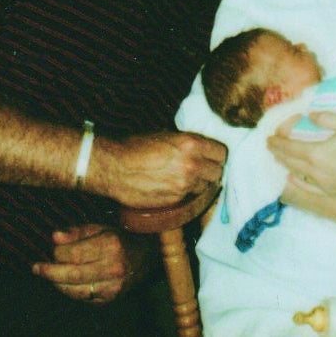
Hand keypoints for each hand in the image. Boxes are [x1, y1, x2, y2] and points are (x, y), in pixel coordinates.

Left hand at [32, 224, 153, 303]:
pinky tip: (64, 283)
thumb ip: (77, 232)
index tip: (53, 248)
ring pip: (76, 290)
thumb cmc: (121, 237)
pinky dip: (70, 291)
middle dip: (50, 272)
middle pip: (73, 274)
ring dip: (58, 283)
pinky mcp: (111, 297)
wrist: (147, 256)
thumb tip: (54, 237)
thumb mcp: (101, 227)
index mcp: (111, 245)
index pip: (74, 254)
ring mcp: (113, 285)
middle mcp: (113, 267)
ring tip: (49, 275)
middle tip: (36, 268)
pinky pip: (84, 298)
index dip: (58, 252)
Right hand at [101, 131, 225, 207]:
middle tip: (202, 170)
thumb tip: (203, 148)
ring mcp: (184, 185)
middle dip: (211, 171)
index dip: (216, 156)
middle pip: (217, 172)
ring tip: (187, 179)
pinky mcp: (175, 200)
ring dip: (200, 184)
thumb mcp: (166, 135)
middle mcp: (192, 165)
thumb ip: (187, 143)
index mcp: (191, 144)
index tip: (212, 157)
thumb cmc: (136, 147)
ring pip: (206, 187)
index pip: (221, 153)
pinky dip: (187, 194)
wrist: (114, 167)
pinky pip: (191, 198)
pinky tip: (175, 187)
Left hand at [268, 112, 335, 197]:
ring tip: (279, 157)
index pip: (289, 148)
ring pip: (297, 174)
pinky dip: (296, 182)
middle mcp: (315, 172)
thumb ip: (325, 118)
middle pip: (289, 161)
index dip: (277, 142)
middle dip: (277, 152)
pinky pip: (308, 188)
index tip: (268, 138)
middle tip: (270, 145)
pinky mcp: (331, 193)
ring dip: (285, 164)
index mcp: (316, 153)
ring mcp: (322, 185)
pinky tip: (292, 178)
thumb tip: (309, 115)